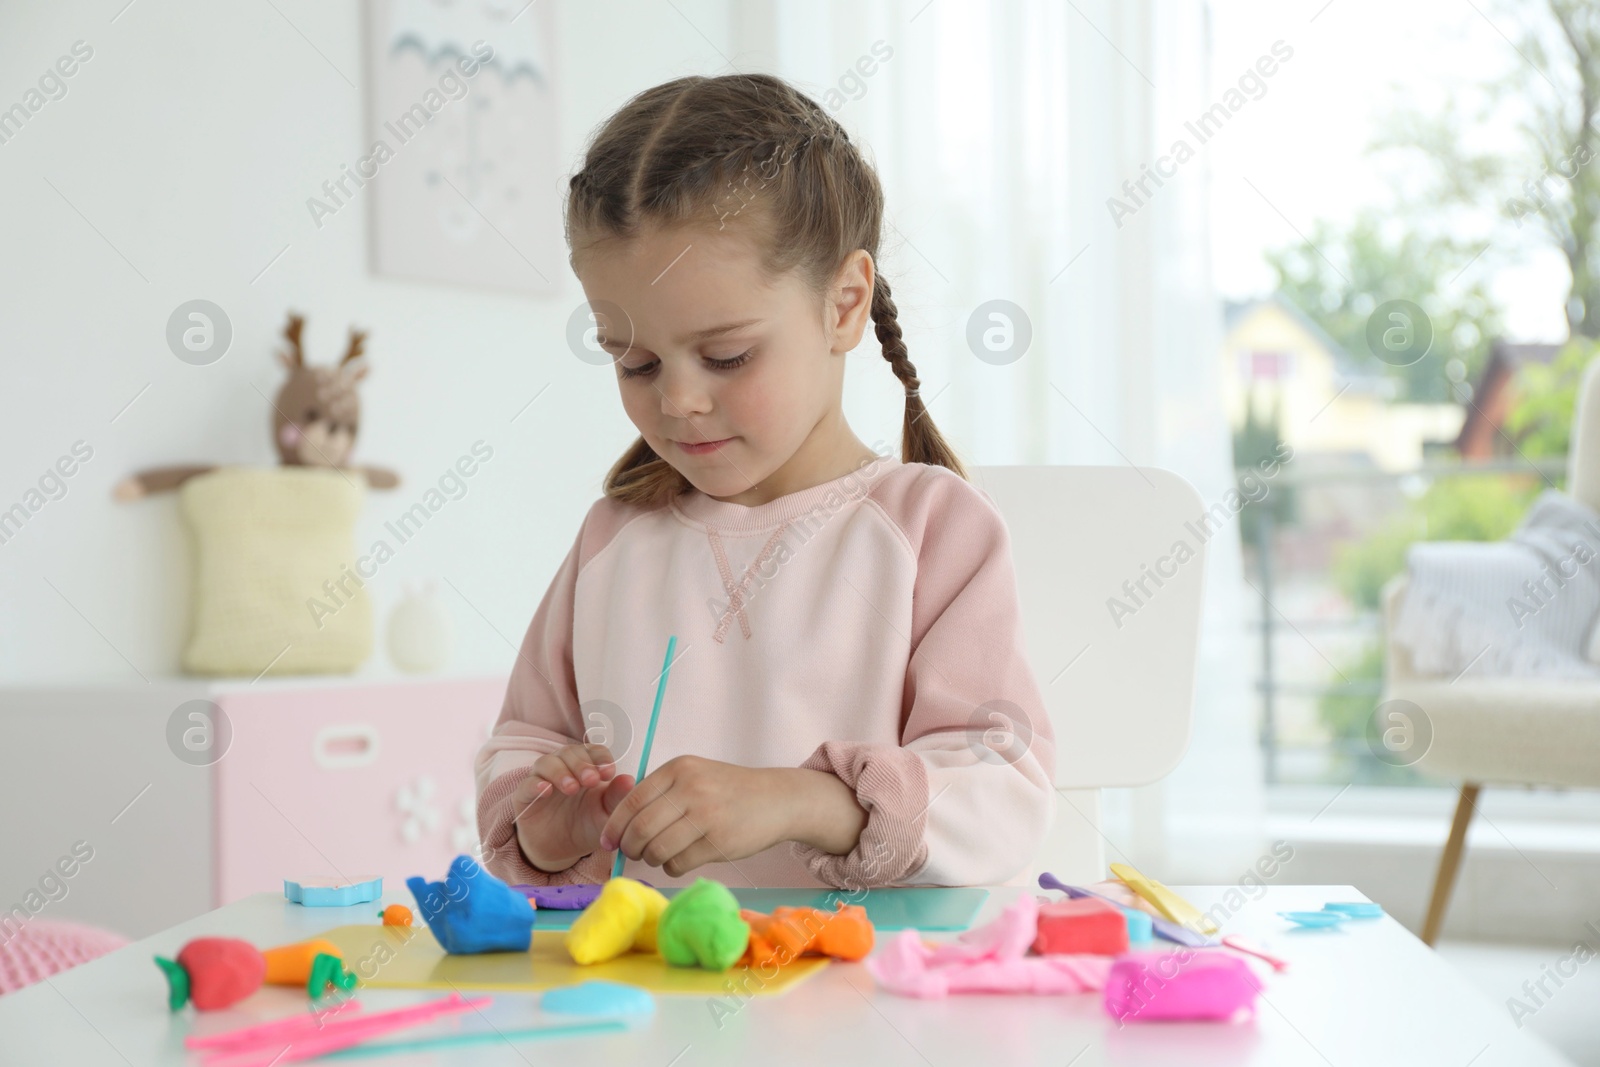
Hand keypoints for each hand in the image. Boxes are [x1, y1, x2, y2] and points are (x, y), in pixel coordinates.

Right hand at [510, 744, 634, 872]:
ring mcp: (542, 779)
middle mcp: (564, 767)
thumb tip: (630, 780)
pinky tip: (546, 790)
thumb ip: (616, 798)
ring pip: (547, 762)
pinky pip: (526, 784)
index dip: (600, 758)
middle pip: (569, 752)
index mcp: (587, 768)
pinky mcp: (524, 796)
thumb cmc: (587, 826)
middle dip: (582, 764)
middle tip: (591, 780)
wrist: (561, 851)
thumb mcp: (606, 815)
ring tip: (572, 788)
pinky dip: (535, 784)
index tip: (609, 772)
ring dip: (560, 772)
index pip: (593, 751)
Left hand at [597, 756, 798, 878]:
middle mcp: (690, 788)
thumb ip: (661, 794)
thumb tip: (620, 826)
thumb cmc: (729, 790)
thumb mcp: (695, 776)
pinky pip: (678, 864)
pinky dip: (672, 867)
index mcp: (679, 769)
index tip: (608, 841)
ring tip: (661, 855)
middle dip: (630, 847)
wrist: (777, 799)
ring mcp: (706, 815)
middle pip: (640, 828)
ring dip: (652, 859)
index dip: (614, 825)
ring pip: (657, 850)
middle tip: (633, 853)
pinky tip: (681, 859)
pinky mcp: (718, 842)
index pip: (632, 800)